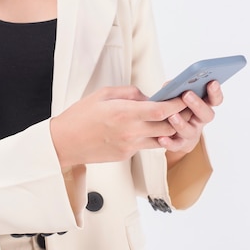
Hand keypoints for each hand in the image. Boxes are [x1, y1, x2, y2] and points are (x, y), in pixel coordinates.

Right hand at [50, 86, 186, 167]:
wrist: (64, 143)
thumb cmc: (80, 116)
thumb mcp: (103, 94)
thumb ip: (129, 93)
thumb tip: (147, 96)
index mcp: (124, 113)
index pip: (160, 110)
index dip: (177, 105)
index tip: (184, 98)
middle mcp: (130, 132)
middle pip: (167, 127)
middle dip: (179, 117)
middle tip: (185, 108)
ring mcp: (129, 146)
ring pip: (160, 139)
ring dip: (168, 129)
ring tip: (171, 118)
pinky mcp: (126, 155)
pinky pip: (145, 145)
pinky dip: (150, 136)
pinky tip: (147, 128)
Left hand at [158, 81, 223, 164]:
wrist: (163, 129)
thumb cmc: (171, 107)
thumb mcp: (174, 95)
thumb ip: (174, 88)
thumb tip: (170, 84)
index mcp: (202, 105)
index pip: (215, 99)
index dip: (215, 92)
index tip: (212, 82)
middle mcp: (200, 120)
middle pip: (207, 115)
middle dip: (198, 104)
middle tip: (187, 95)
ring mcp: (192, 134)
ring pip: (191, 131)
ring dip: (182, 124)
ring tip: (172, 116)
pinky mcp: (180, 145)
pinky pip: (176, 145)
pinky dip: (169, 142)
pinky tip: (161, 137)